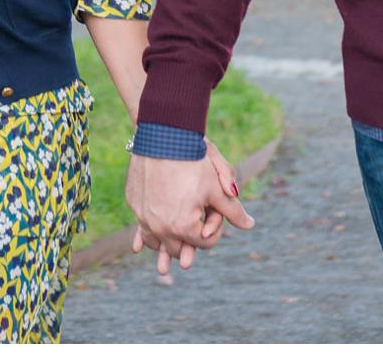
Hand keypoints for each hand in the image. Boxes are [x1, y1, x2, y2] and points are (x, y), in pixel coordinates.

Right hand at [127, 144, 253, 281]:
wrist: (164, 134)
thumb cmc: (194, 161)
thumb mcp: (217, 187)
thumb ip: (233, 211)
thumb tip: (249, 225)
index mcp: (185, 227)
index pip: (205, 243)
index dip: (215, 231)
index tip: (216, 217)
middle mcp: (160, 227)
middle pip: (178, 248)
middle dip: (189, 243)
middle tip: (195, 239)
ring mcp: (143, 216)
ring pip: (155, 241)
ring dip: (165, 242)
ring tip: (171, 244)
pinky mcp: (133, 203)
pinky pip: (140, 224)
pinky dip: (146, 230)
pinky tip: (146, 238)